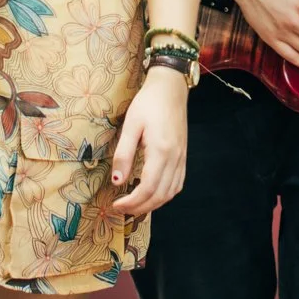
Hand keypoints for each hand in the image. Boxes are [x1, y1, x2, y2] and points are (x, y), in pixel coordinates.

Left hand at [109, 66, 189, 216]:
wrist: (170, 88)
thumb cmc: (148, 103)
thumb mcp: (131, 125)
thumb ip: (124, 154)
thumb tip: (117, 181)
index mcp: (161, 151)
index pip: (147, 188)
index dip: (131, 202)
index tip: (115, 205)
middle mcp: (175, 159)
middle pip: (160, 195)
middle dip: (139, 207)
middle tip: (121, 209)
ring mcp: (181, 158)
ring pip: (170, 193)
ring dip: (153, 204)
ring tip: (134, 205)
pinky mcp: (183, 156)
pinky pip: (177, 184)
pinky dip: (165, 195)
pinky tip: (153, 194)